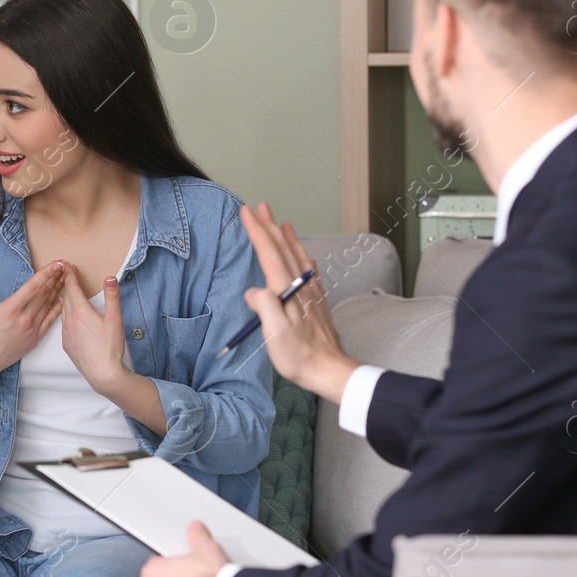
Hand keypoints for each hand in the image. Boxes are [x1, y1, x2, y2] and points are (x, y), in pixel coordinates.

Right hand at [0, 261, 64, 384]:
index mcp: (9, 309)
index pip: (33, 286)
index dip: (47, 273)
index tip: (57, 263)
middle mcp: (23, 319)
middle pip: (44, 294)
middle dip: (55, 278)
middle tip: (64, 265)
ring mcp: (31, 330)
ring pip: (48, 306)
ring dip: (57, 291)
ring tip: (65, 278)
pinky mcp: (34, 339)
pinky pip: (49, 321)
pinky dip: (56, 310)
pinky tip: (62, 300)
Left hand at [58, 263, 128, 393]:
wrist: (102, 373)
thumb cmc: (110, 347)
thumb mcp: (115, 319)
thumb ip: (112, 297)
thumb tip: (110, 278)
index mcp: (81, 312)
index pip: (72, 288)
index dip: (70, 275)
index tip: (68, 265)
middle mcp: (70, 321)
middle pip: (66, 298)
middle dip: (67, 284)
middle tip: (69, 274)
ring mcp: (66, 333)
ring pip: (63, 311)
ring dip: (65, 300)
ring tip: (69, 293)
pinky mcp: (67, 344)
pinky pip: (64, 325)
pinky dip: (66, 316)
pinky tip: (71, 318)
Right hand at [239, 202, 357, 402]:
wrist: (329, 370)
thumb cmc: (299, 356)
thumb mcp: (275, 334)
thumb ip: (264, 307)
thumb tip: (253, 292)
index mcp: (286, 291)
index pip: (269, 253)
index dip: (257, 231)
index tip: (247, 212)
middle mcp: (300, 286)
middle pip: (283, 249)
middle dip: (269, 226)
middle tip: (261, 206)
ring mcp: (311, 293)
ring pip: (297, 257)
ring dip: (287, 238)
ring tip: (282, 223)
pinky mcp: (317, 302)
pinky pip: (309, 271)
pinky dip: (303, 258)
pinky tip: (305, 256)